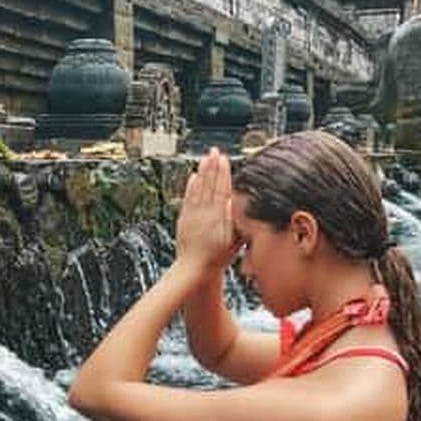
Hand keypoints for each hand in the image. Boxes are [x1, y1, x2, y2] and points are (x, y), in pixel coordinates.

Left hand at [176, 148, 237, 277]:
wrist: (195, 269)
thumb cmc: (218, 257)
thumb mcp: (233, 241)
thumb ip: (235, 220)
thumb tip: (235, 201)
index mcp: (218, 217)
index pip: (221, 189)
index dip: (223, 173)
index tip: (224, 159)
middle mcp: (204, 213)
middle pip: (209, 185)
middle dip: (212, 166)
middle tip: (214, 150)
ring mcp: (193, 215)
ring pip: (198, 189)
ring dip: (202, 172)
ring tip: (205, 158)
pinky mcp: (184, 219)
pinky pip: (188, 198)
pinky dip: (190, 186)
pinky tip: (193, 176)